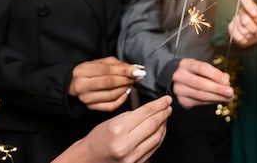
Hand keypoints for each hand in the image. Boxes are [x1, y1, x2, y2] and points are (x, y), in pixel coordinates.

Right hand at [52, 95, 171, 162]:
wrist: (88, 159)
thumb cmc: (98, 139)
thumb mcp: (113, 121)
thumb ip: (134, 115)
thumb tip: (154, 109)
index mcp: (118, 130)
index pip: (146, 113)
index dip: (159, 104)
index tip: (166, 99)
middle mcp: (125, 145)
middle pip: (153, 125)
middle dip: (163, 113)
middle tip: (168, 106)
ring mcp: (131, 157)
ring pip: (157, 137)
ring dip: (164, 125)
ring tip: (164, 117)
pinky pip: (153, 148)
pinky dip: (159, 137)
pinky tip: (160, 129)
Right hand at [69, 56, 144, 111]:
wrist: (76, 84)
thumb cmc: (93, 71)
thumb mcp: (102, 63)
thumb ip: (119, 64)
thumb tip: (137, 68)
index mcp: (82, 70)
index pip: (107, 70)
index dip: (124, 70)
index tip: (138, 70)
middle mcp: (81, 85)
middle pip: (109, 82)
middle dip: (127, 79)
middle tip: (138, 76)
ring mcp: (86, 98)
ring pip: (112, 95)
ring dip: (126, 88)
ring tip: (131, 82)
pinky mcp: (91, 107)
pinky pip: (111, 106)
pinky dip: (122, 99)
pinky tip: (125, 92)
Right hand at [171, 58, 233, 108]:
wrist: (176, 80)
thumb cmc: (194, 72)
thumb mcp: (202, 67)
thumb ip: (214, 72)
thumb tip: (226, 80)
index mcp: (186, 64)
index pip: (202, 68)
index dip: (215, 75)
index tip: (226, 80)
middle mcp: (180, 76)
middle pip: (200, 84)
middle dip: (218, 89)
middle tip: (230, 92)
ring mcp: (179, 90)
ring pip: (200, 95)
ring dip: (217, 97)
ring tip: (228, 97)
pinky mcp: (181, 100)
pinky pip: (199, 103)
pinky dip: (211, 101)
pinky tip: (219, 99)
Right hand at [228, 0, 256, 46]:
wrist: (255, 36)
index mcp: (250, 7)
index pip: (245, 0)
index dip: (249, 7)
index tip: (255, 14)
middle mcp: (241, 12)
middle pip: (245, 20)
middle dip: (253, 28)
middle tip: (256, 31)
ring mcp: (235, 20)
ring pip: (242, 30)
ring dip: (250, 35)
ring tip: (251, 35)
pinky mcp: (231, 29)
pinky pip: (238, 37)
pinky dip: (245, 40)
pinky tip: (246, 38)